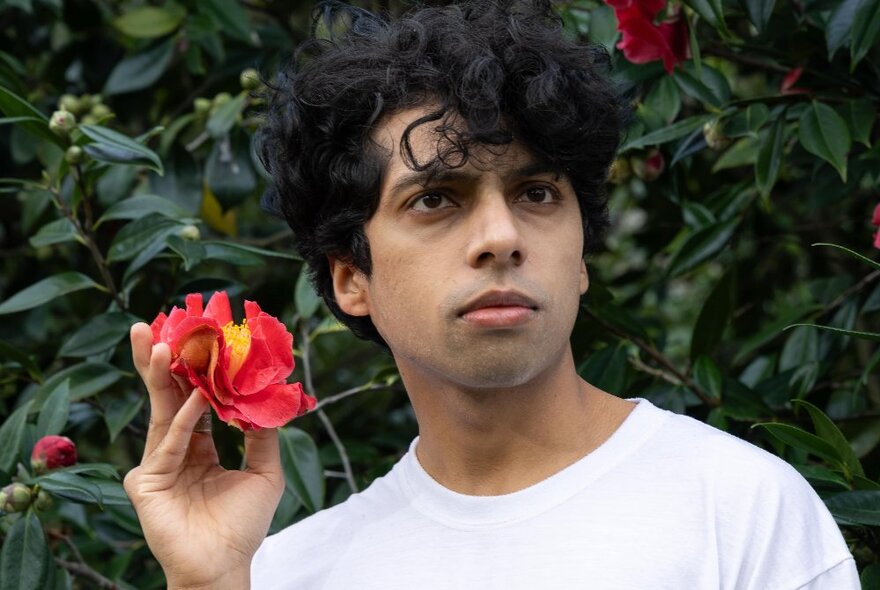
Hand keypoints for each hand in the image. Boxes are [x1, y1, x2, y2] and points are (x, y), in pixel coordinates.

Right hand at [123, 323, 284, 589]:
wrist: (225, 566)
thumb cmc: (244, 526)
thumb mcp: (265, 473)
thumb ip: (264, 436)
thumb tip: (268, 397)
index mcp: (200, 448)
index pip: (194, 400)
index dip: (195, 371)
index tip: (197, 339)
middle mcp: (176, 452)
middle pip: (167, 398)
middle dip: (160, 362)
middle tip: (152, 324)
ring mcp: (157, 466)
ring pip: (161, 412)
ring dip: (160, 375)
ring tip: (160, 341)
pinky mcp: (145, 482)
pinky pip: (171, 443)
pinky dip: (186, 420)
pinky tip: (198, 397)